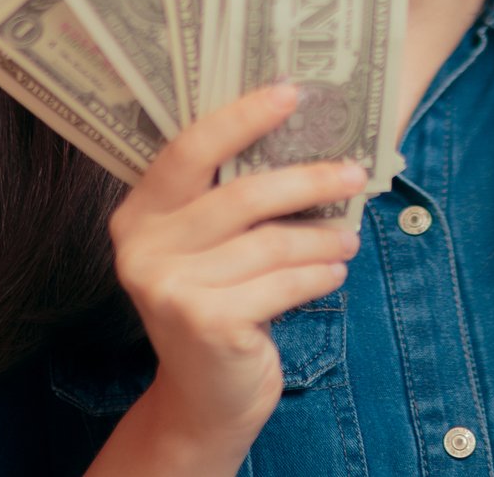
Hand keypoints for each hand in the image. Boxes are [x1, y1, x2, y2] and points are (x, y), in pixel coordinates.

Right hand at [108, 82, 365, 444]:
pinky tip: (333, 275)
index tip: (292, 92)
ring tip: (347, 238)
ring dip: (321, 239)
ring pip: (270, 242)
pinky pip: (281, 284)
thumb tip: (308, 138)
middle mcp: (142, 248)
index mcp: (139, 215)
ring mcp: (168, 288)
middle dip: (308, 181)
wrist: (203, 401)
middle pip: (241, 195)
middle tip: (354, 172)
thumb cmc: (218, 306)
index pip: (188, 149)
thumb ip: (230, 201)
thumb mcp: (209, 250)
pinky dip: (316, 277)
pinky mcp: (203, 323)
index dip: (242, 117)